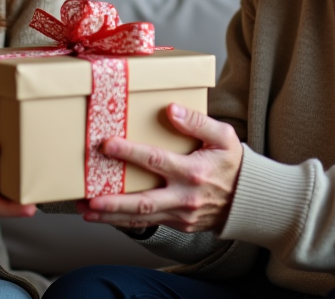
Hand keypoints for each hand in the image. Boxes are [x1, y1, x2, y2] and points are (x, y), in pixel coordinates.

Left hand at [77, 103, 242, 233]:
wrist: (249, 199)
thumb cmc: (233, 163)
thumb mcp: (224, 137)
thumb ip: (197, 122)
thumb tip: (171, 110)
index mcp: (193, 171)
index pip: (156, 161)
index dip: (130, 153)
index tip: (107, 145)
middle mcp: (184, 197)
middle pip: (143, 202)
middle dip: (113, 201)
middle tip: (88, 198)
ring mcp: (180, 215)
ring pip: (141, 219)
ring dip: (111, 216)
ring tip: (86, 211)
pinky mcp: (178, 225)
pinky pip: (148, 224)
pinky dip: (124, 222)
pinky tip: (105, 217)